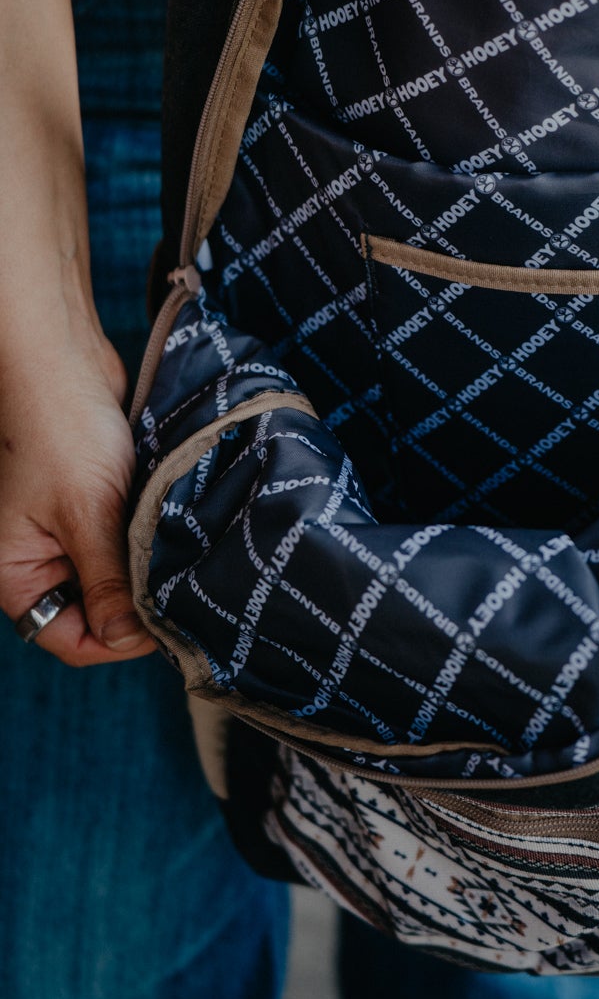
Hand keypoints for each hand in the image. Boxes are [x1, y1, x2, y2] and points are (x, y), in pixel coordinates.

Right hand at [0, 327, 153, 665]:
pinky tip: (173, 525)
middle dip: (136, 600)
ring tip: (178, 551)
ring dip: (145, 565)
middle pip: (96, 610)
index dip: (118, 640)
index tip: (166, 621)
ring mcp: (67, 528)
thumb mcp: (85, 513)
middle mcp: (38, 557)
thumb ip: (106, 581)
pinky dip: (147, 534)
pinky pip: (125, 536)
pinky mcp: (96, 499)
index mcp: (16, 574)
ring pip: (116, 572)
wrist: (61, 357)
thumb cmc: (59, 430)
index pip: (70, 639)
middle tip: (181, 584)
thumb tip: (128, 637)